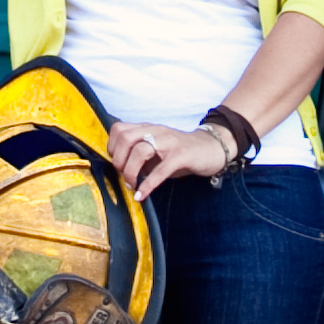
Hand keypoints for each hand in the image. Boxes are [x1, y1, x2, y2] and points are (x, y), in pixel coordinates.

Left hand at [108, 118, 228, 199]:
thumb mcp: (156, 149)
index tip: (115, 163)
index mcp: (148, 128)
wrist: (212, 148)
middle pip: (126, 138)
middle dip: (119, 160)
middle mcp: (156, 131)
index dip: (112, 147)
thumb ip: (139, 154)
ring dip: (130, 171)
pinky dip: (148, 185)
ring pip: (140, 151)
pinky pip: (161, 170)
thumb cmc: (179, 152)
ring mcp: (169, 142)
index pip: (119, 129)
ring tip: (131, 185)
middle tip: (122, 175)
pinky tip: (141, 195)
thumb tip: (118, 169)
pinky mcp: (182, 155)